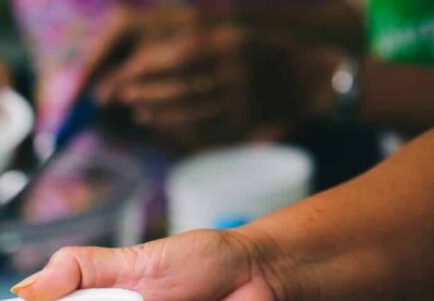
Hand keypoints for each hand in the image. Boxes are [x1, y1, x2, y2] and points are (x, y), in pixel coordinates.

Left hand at [96, 24, 341, 146]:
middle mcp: (236, 70)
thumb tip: (144, 63)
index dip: (146, 67)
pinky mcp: (245, 122)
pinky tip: (160, 125)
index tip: (124, 73)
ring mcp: (243, 98)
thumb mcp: (237, 37)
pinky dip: (177, 128)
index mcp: (231, 42)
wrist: (313, 80)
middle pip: (179, 85)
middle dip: (145, 92)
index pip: (177, 56)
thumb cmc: (268, 55)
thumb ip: (199, 44)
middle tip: (120, 95)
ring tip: (138, 110)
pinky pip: (203, 129)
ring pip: (189, 110)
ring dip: (158, 112)